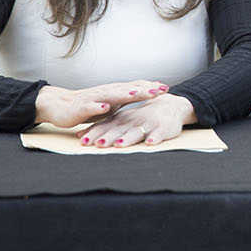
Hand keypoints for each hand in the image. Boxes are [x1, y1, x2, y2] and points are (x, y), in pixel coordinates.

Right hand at [34, 80, 169, 128]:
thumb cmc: (88, 106)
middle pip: (128, 89)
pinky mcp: (81, 107)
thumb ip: (126, 100)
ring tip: (136, 94)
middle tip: (160, 90)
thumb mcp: (111, 104)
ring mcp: (94, 98)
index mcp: (114, 92)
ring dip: (123, 94)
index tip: (167, 88)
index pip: (135, 87)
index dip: (150, 88)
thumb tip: (145, 95)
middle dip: (144, 90)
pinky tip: (104, 107)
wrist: (59, 106)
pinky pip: (90, 106)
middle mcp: (107, 92)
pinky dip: (97, 107)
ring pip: (111, 95)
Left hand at [77, 93, 196, 146]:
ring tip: (120, 144)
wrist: (170, 106)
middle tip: (99, 144)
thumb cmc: (142, 116)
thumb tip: (81, 136)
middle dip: (109, 136)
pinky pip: (160, 133)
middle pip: (119, 129)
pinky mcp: (163, 127)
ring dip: (128, 137)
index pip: (106, 126)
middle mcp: (133, 120)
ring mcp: (148, 123)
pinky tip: (151, 142)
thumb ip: (103, 127)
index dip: (95, 133)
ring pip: (137, 131)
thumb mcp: (121, 120)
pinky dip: (155, 137)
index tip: (84, 142)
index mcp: (122, 119)